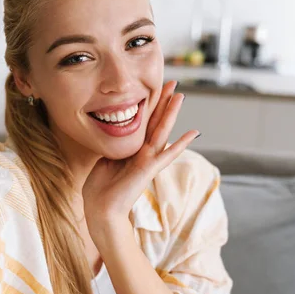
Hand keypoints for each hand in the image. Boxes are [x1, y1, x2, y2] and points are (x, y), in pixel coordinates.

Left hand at [82, 80, 198, 235]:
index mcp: (132, 149)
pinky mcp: (148, 169)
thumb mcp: (105, 160)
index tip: (154, 86)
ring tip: (181, 95)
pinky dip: (181, 144)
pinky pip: (167, 154)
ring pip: (162, 131)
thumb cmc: (100, 190)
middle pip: (155, 121)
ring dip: (171, 113)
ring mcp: (147, 160)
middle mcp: (143, 152)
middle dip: (163, 101)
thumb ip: (116, 148)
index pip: (143, 122)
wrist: (101, 210)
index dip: (149, 104)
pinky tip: (194, 133)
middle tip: (174, 82)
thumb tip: (115, 137)